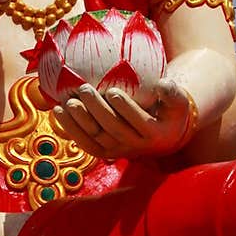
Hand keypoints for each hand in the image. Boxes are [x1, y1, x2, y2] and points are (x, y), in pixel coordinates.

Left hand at [54, 77, 195, 160]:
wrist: (164, 135)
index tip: (113, 91)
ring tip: (67, 102)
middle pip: (113, 129)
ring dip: (78, 121)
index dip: (125, 108)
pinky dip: (70, 129)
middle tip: (84, 89)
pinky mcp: (103, 152)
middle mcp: (134, 146)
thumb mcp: (178, 102)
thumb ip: (173, 93)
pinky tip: (57, 111)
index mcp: (154, 134)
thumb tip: (162, 83)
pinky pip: (84, 143)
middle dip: (97, 110)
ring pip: (95, 138)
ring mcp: (117, 151)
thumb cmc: (170, 112)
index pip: (138, 122)